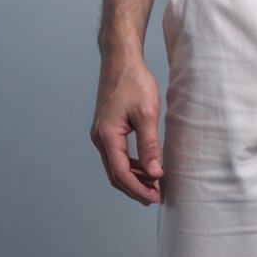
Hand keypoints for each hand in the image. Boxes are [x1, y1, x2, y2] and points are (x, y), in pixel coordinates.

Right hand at [90, 56, 164, 205]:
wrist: (121, 60)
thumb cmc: (134, 82)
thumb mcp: (147, 114)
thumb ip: (150, 146)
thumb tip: (155, 174)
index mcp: (107, 136)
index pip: (121, 173)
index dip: (139, 188)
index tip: (157, 196)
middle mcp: (99, 138)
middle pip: (115, 175)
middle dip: (135, 188)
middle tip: (157, 197)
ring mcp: (101, 134)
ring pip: (115, 166)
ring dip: (133, 178)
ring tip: (154, 186)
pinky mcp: (106, 130)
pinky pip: (116, 155)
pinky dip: (130, 165)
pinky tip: (146, 168)